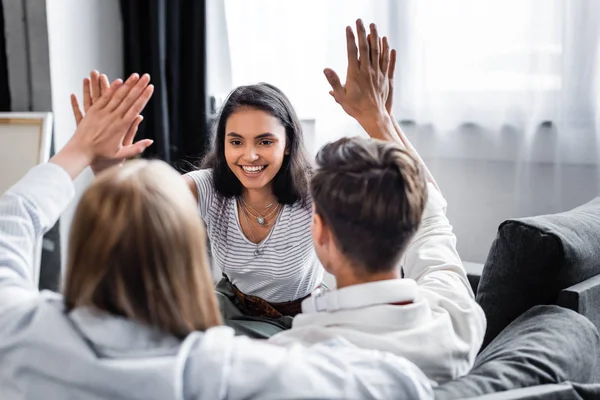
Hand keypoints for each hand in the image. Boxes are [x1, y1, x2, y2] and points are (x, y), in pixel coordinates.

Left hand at [71, 71, 152, 174]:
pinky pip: (102, 97)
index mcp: (122, 126)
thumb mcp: (121, 154)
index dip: (144, 96)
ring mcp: (102, 113)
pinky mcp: (92, 111)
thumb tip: (151, 141)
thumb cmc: (101, 155)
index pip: (136, 108)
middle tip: (146, 76)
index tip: (151, 87)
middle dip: (139, 86)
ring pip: (116, 95)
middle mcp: (113, 117)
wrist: (80, 152)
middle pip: (128, 98)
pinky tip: (116, 81)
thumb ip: (137, 147)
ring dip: (126, 84)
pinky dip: (110, 89)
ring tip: (134, 75)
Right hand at [324, 19, 395, 141]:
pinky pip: (386, 60)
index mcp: (355, 74)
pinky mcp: (385, 77)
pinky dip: (385, 49)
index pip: (352, 51)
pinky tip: (385, 41)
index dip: (350, 38)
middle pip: (365, 47)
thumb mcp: (341, 96)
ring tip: (373, 26)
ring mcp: (377, 73)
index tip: (348, 28)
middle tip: (359, 21)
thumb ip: (333, 82)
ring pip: (377, 51)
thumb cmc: (355, 108)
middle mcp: (367, 71)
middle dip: (362, 32)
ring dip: (375, 37)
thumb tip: (325, 69)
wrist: (373, 116)